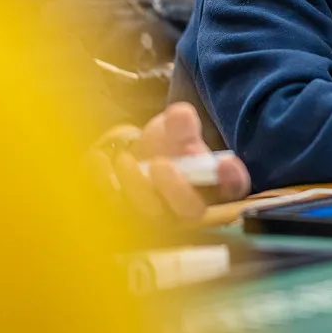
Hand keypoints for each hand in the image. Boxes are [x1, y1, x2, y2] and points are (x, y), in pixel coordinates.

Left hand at [88, 103, 250, 221]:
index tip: (223, 164)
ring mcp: (157, 216)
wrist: (140, 156)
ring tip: (125, 160)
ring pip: (150, 214)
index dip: (231, 179)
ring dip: (136, 188)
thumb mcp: (177, 128)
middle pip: (190, 211)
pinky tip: (99, 159)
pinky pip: (113, 207)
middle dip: (175, 190)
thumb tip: (180, 115)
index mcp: (213, 184)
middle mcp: (188, 207)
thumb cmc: (168, 145)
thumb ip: (182, 123)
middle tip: (160, 164)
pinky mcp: (124, 215)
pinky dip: (102, 184)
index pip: (232, 187)